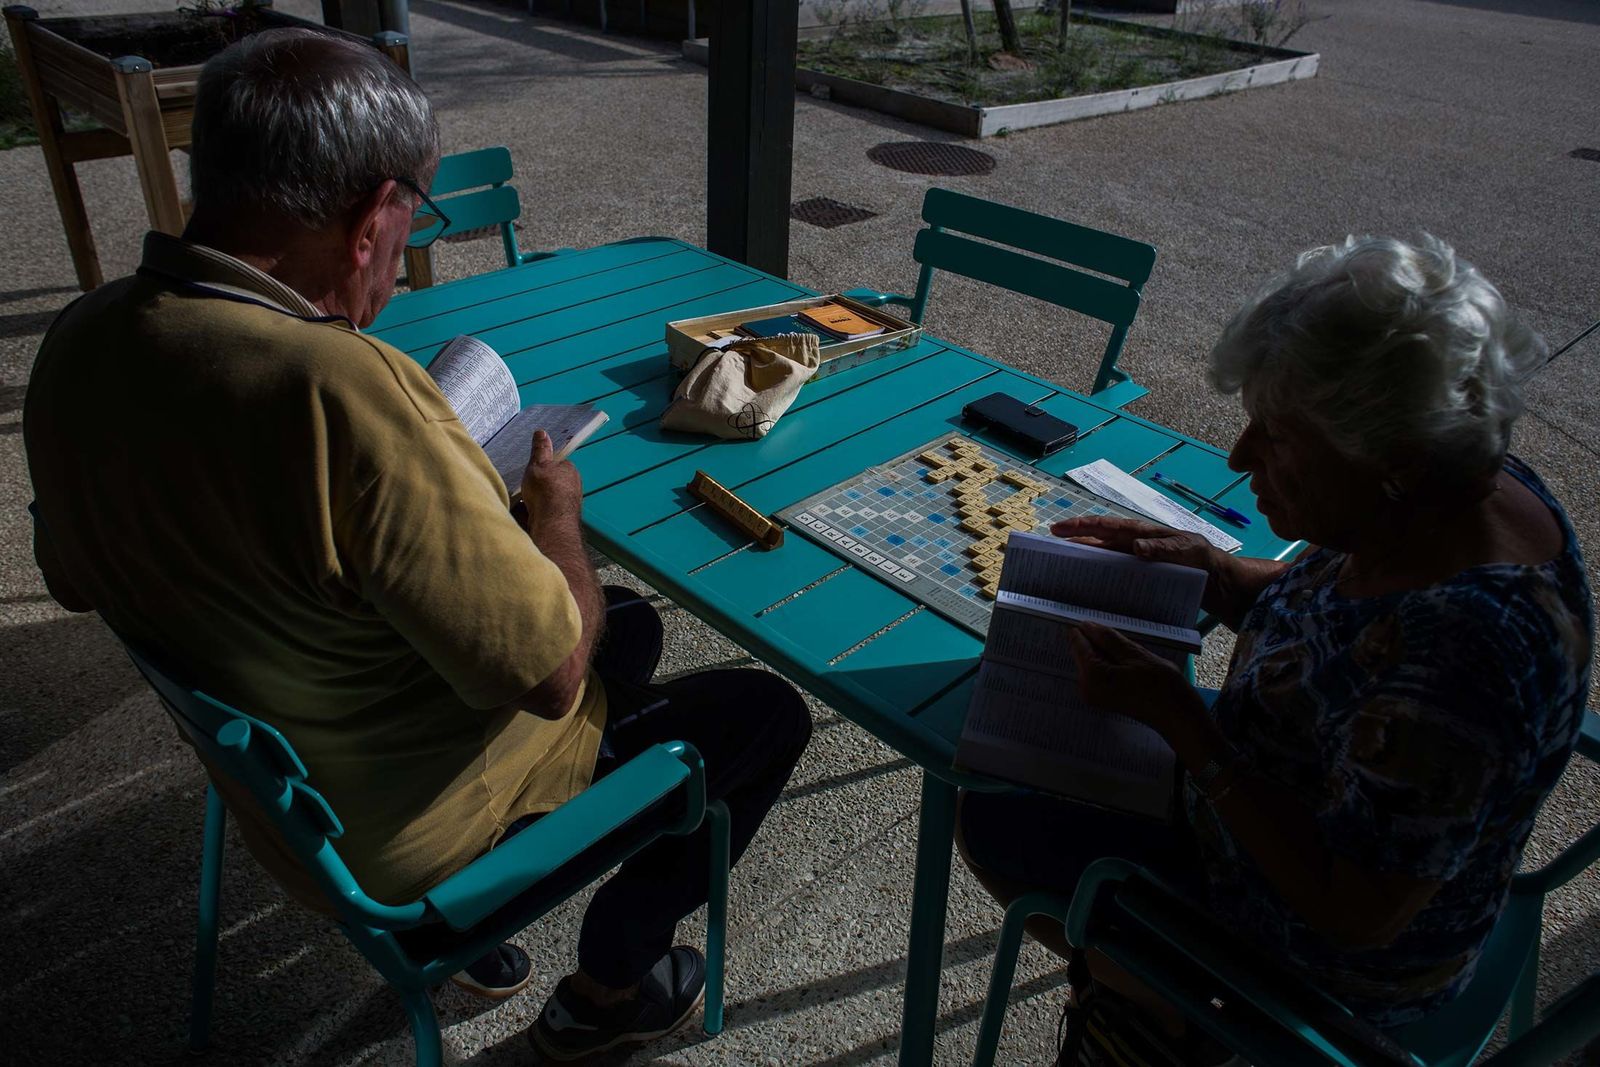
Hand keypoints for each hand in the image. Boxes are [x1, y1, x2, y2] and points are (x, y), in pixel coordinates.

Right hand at [519, 430, 583, 532]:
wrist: (551, 523)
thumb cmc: (546, 489)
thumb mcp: (538, 464)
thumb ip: (540, 449)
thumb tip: (542, 432)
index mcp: (570, 471)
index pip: (558, 463)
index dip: (544, 465)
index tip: (532, 468)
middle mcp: (573, 488)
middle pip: (552, 482)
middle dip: (538, 484)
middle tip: (524, 484)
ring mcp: (567, 505)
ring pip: (547, 499)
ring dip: (534, 501)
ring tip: (520, 500)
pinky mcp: (559, 520)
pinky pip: (542, 514)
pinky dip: (532, 514)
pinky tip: (521, 515)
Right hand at [1051, 515, 1216, 571]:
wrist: (1216, 580)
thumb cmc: (1202, 559)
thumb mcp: (1186, 549)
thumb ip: (1163, 547)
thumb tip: (1135, 547)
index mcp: (1140, 532)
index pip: (1106, 527)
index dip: (1081, 527)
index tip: (1059, 529)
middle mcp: (1132, 544)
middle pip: (1097, 539)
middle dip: (1073, 539)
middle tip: (1048, 544)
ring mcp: (1133, 560)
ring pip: (1101, 555)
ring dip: (1081, 557)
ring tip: (1059, 563)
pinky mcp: (1137, 576)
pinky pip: (1111, 573)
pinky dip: (1096, 575)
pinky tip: (1084, 585)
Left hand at [1067, 623, 1199, 738]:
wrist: (1177, 717)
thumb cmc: (1162, 687)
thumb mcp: (1135, 654)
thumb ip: (1108, 639)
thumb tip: (1087, 625)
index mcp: (1092, 676)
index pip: (1078, 643)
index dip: (1087, 628)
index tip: (1099, 621)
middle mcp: (1086, 688)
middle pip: (1084, 653)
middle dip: (1100, 642)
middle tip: (1126, 644)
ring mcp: (1093, 695)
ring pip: (1093, 661)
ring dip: (1109, 653)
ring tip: (1133, 657)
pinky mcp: (1102, 698)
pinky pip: (1100, 672)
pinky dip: (1112, 664)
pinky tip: (1131, 665)